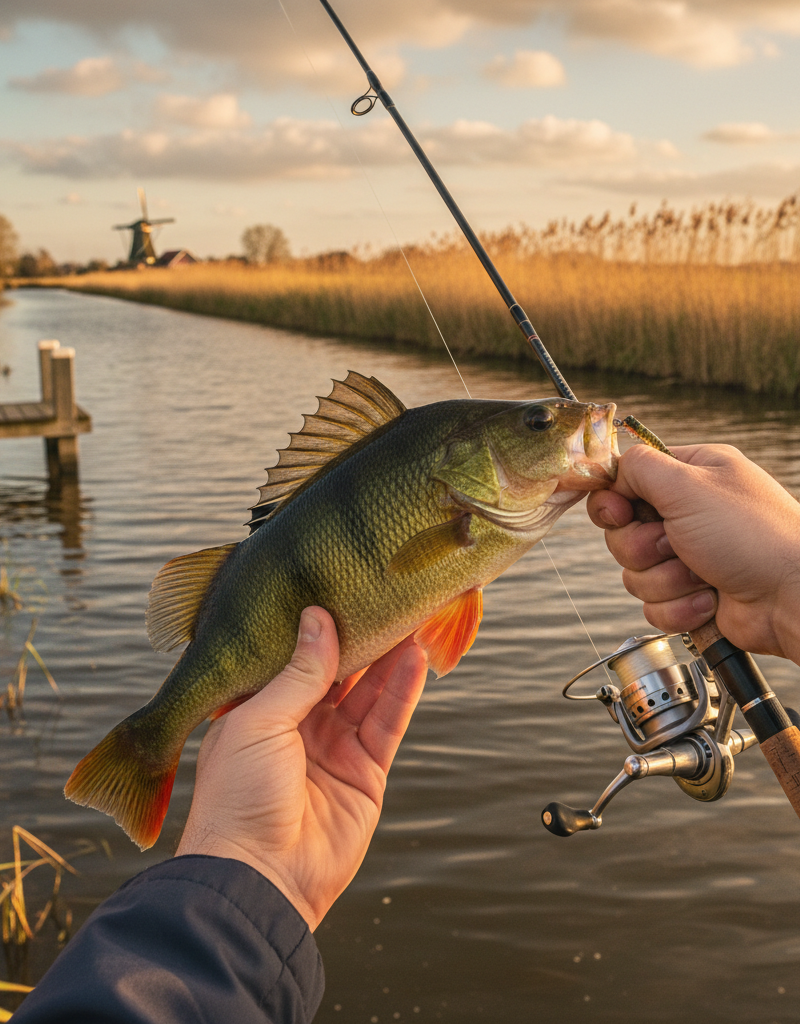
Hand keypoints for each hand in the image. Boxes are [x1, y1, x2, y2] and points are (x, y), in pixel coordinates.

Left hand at [176, 608, 427, 930]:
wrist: (257, 878)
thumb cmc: (238, 796)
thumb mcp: (259, 720)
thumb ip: (298, 672)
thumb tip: (319, 618)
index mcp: (260, 711)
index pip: (297, 659)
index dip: (320, 628)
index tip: (340, 590)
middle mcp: (299, 726)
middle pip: (339, 672)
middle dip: (361, 638)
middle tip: (384, 597)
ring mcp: (334, 749)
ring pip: (368, 692)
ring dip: (388, 657)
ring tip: (410, 616)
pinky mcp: (365, 774)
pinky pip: (387, 723)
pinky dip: (402, 691)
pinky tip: (415, 657)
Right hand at [586, 443, 799, 662]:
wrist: (790, 596)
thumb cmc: (749, 535)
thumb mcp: (688, 485)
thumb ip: (639, 468)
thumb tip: (612, 471)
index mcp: (690, 476)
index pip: (625, 483)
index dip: (614, 503)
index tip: (619, 515)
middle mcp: (687, 513)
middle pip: (622, 533)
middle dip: (644, 548)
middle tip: (675, 546)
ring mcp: (688, 556)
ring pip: (634, 573)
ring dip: (667, 580)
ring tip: (703, 576)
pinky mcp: (689, 594)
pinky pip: (653, 605)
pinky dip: (679, 606)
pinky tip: (710, 600)